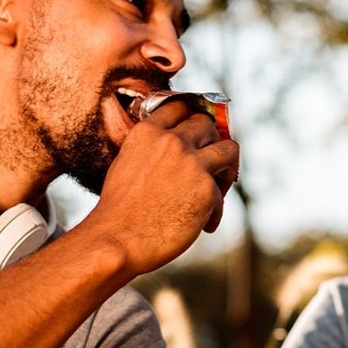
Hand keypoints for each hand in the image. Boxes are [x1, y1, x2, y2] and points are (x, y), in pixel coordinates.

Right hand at [86, 100, 239, 275]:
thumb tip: (178, 153)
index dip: (191, 119)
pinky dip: (215, 212)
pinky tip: (203, 226)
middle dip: (211, 142)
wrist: (118, 240)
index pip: (179, 107)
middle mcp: (172, 141)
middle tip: (209, 165)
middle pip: (207, 124)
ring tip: (218, 187)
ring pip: (229, 149)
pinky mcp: (207, 190)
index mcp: (147, 132)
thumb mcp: (126, 165)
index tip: (196, 134)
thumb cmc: (118, 212)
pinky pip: (222, 194)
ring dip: (227, 167)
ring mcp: (192, 164)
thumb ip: (151, 151)